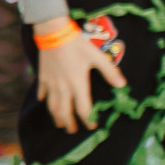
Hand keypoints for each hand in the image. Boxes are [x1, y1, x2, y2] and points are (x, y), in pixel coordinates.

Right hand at [34, 17, 126, 132]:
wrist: (54, 33)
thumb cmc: (77, 45)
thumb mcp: (97, 56)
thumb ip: (110, 71)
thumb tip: (122, 85)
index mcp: (78, 84)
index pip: (83, 108)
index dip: (88, 119)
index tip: (92, 126)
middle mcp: (63, 88)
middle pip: (65, 111)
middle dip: (69, 123)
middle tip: (73, 131)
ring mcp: (51, 83)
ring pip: (52, 106)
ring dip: (56, 116)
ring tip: (59, 124)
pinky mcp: (43, 77)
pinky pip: (42, 92)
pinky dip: (44, 100)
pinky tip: (45, 103)